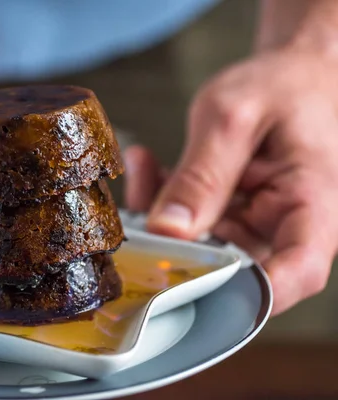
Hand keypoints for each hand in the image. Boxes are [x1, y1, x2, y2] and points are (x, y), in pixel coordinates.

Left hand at [124, 47, 337, 315]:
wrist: (289, 76)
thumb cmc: (281, 88)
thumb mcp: (233, 118)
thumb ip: (202, 174)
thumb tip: (168, 230)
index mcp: (310, 203)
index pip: (297, 271)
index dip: (251, 294)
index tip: (192, 288)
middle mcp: (284, 226)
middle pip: (232, 268)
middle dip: (176, 248)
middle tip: (141, 212)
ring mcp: (254, 226)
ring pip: (199, 249)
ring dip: (161, 218)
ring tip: (146, 171)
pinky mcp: (229, 218)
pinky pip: (189, 226)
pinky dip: (163, 201)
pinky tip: (149, 167)